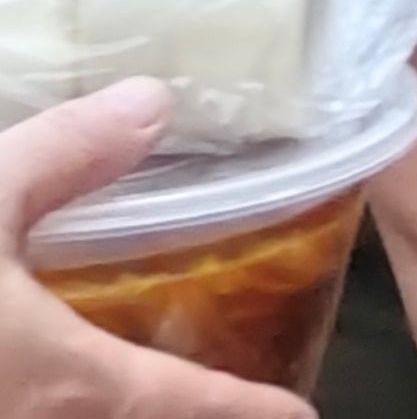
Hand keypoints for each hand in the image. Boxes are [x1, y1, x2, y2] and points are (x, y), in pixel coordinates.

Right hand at [0, 81, 312, 416]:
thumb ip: (63, 156)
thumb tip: (150, 104)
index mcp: (65, 381)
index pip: (185, 403)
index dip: (246, 410)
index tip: (300, 415)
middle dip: (195, 417)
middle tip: (240, 403)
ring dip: (122, 413)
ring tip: (150, 395)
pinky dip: (60, 410)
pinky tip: (42, 385)